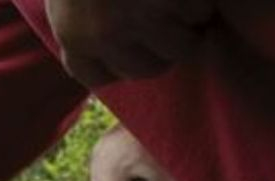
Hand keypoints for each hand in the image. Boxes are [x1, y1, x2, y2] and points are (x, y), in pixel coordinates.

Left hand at [44, 0, 215, 86]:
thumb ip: (78, 29)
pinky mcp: (171, 0)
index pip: (98, 78)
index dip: (116, 69)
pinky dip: (201, 5)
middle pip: (145, 69)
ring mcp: (140, 17)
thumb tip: (104, 61)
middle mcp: (106, 35)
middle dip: (159, 53)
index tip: (129, 57)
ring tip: (183, 9)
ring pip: (179, 49)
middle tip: (169, 32)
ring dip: (187, 30)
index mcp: (73, 35)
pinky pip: (200, 14)